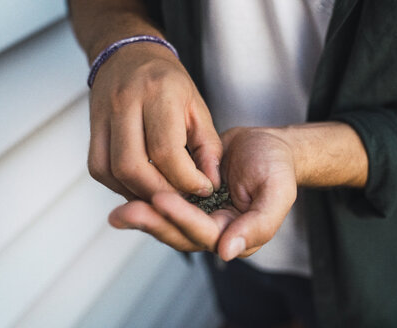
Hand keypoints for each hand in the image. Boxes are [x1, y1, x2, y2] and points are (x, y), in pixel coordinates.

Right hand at [87, 42, 221, 200]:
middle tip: (180, 198)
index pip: (166, 151)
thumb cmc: (169, 82)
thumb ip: (208, 148)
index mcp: (159, 93)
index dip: (186, 180)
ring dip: (137, 192)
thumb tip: (210, 185)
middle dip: (159, 192)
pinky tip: (139, 186)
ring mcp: (103, 114)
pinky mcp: (91, 127)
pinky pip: (98, 168)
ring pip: (110, 170)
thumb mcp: (198, 108)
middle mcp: (126, 102)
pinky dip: (119, 185)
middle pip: (133, 166)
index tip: (202, 189)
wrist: (129, 55)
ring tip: (161, 194)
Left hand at [108, 127, 297, 260]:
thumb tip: (227, 252)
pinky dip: (146, 201)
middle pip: (179, 234)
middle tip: (126, 212)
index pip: (204, 233)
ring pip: (167, 223)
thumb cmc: (276, 166)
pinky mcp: (188, 198)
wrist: (266, 144)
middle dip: (153, 223)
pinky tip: (126, 195)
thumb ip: (259, 225)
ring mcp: (199, 214)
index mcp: (236, 234)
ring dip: (144, 217)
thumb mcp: (278, 192)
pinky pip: (165, 204)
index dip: (183, 218)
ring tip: (118, 212)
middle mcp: (214, 230)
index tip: (162, 200)